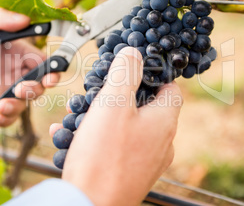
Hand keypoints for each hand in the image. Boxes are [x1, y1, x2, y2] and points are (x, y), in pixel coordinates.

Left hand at [0, 8, 58, 126]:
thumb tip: (25, 20)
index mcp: (17, 51)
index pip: (42, 61)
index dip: (52, 70)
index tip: (51, 78)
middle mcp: (15, 70)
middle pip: (39, 84)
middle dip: (36, 90)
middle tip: (21, 90)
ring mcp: (4, 88)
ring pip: (25, 103)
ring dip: (18, 107)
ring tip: (1, 106)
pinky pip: (7, 115)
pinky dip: (6, 119)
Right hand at [49, 47, 182, 205]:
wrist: (88, 205)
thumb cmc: (103, 157)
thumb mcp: (113, 103)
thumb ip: (125, 73)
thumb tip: (134, 52)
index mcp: (163, 122)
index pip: (171, 88)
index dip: (153, 75)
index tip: (131, 70)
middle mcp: (161, 143)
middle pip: (146, 107)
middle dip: (118, 95)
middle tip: (96, 92)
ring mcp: (146, 161)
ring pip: (128, 127)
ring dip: (103, 116)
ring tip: (78, 114)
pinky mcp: (130, 174)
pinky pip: (117, 147)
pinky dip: (99, 138)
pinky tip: (73, 136)